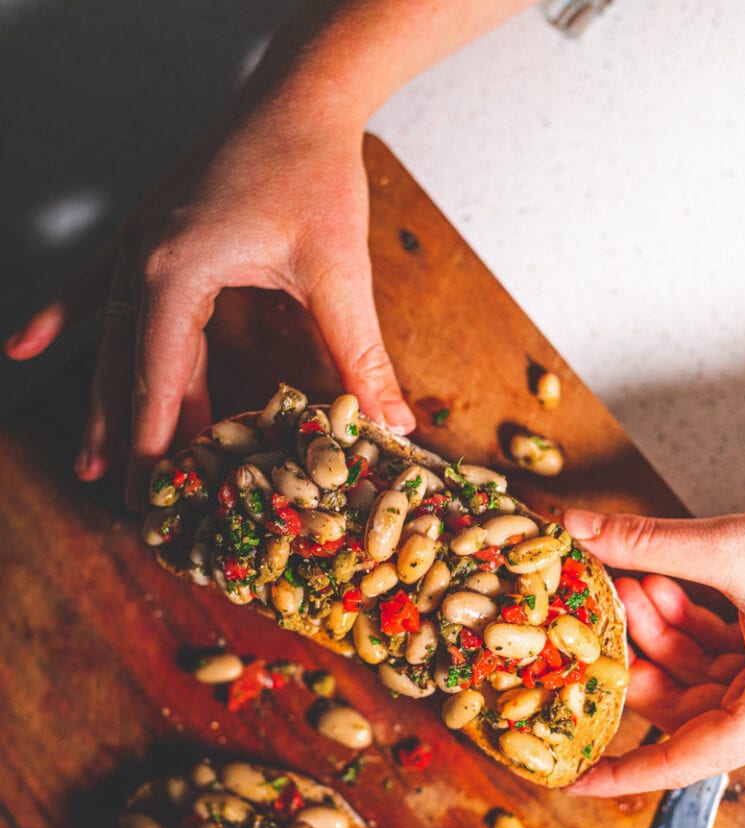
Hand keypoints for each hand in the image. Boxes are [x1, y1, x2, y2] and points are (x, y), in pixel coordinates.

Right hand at [5, 89, 414, 505]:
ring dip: (107, 402)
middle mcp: (143, 260)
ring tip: (95, 461)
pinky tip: (25, 346)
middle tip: (132, 501)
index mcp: (177, 273)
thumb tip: (392, 421)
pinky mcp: (149, 235)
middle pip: (128, 369)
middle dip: (130, 438)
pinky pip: (95, 289)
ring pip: (116, 342)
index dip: (155, 442)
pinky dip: (65, 321)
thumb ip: (359, 355)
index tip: (154, 494)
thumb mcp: (338, 272)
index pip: (160, 380)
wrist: (299, 94)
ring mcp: (138, 245)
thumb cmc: (315, 170)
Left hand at [562, 506, 744, 795]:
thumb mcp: (738, 551)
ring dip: (654, 626)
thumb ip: (653, 542)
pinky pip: (716, 645)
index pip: (680, 761)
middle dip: (632, 658)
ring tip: (627, 580)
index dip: (621, 771)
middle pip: (677, 705)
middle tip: (594, 622)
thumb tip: (580, 525)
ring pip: (693, 669)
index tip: (572, 777)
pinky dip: (684, 615)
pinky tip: (658, 577)